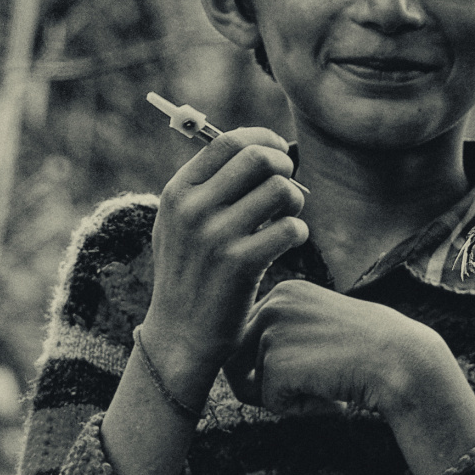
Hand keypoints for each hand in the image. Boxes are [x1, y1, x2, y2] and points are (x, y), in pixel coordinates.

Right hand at [137, 126, 307, 390]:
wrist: (179, 334)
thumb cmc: (189, 274)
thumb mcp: (177, 224)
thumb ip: (206, 187)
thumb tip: (260, 147)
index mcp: (177, 193)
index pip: (226, 141)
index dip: (262, 139)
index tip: (277, 152)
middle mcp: (193, 210)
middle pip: (258, 158)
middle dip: (284, 166)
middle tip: (287, 186)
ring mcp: (216, 237)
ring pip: (281, 190)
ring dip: (295, 202)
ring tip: (286, 219)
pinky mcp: (241, 264)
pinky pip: (291, 228)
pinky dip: (298, 233)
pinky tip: (287, 244)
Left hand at [229, 282, 474, 474]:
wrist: (404, 361)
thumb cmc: (370, 351)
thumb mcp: (321, 328)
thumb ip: (285, 337)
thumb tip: (239, 373)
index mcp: (284, 291)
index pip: (245, 336)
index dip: (265, 366)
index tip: (307, 371)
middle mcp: (273, 304)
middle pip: (236, 360)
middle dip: (260, 386)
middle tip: (305, 393)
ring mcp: (273, 331)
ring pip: (253, 384)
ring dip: (285, 398)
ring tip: (326, 389)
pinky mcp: (278, 362)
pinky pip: (270, 402)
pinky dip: (298, 410)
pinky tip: (330, 399)